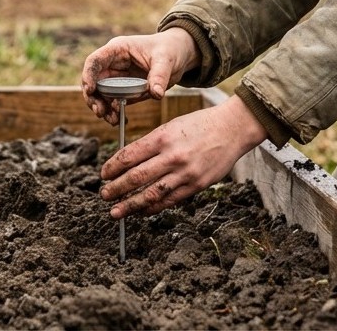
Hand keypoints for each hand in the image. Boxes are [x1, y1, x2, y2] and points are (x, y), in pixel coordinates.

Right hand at [80, 28, 198, 124]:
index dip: (88, 75)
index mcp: (118, 49)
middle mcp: (113, 64)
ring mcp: (118, 78)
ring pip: (101, 94)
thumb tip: (156, 94)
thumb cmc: (169, 49)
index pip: (95, 61)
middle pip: (94, 81)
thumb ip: (159, 76)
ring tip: (113, 120)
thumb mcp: (166, 60)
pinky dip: (114, 112)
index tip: (90, 90)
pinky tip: (120, 120)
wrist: (179, 55)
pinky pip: (113, 102)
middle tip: (100, 112)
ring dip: (103, 108)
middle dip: (94, 97)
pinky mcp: (124, 90)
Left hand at [99, 95, 266, 217]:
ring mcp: (185, 173)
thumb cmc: (199, 125)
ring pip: (151, 194)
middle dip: (116, 189)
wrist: (232, 129)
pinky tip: (141, 211)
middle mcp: (172, 156)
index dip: (112, 167)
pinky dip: (153, 208)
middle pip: (136, 177)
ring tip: (116, 212)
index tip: (103, 174)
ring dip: (130, 205)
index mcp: (163, 137)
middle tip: (104, 195)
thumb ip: (151, 144)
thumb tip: (128, 162)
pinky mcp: (196, 185)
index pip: (129, 155)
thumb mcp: (171, 126)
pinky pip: (170, 200)